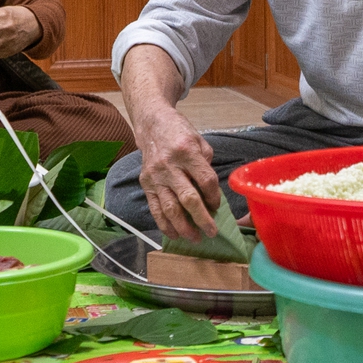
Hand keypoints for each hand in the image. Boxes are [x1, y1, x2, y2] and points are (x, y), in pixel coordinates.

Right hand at [136, 107, 223, 238]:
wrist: (152, 124)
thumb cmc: (180, 133)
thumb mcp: (200, 142)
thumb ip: (206, 167)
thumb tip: (211, 195)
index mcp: (187, 152)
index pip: (205, 180)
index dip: (214, 196)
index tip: (217, 206)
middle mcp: (170, 165)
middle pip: (188, 198)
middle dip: (202, 218)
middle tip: (211, 232)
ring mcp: (155, 176)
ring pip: (170, 208)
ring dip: (183, 227)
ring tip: (194, 238)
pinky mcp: (145, 183)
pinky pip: (155, 208)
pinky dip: (164, 224)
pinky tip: (174, 234)